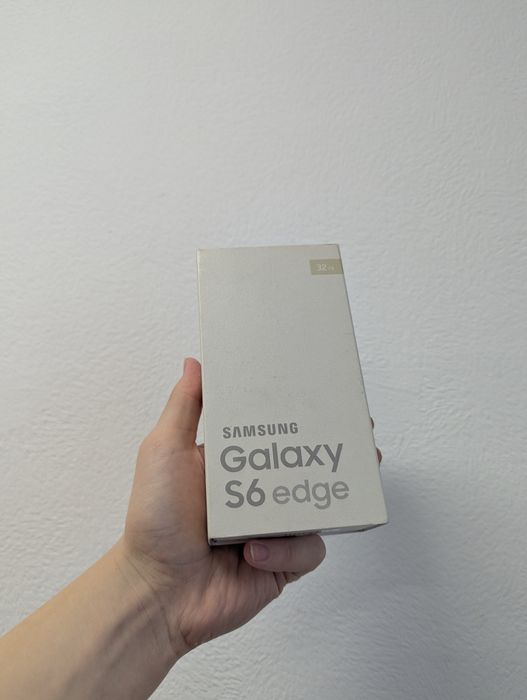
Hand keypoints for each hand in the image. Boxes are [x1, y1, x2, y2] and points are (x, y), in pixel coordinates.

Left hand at [121, 357, 381, 657]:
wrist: (157, 591)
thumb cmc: (155, 521)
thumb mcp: (164, 451)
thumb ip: (186, 406)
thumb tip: (195, 362)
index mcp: (238, 462)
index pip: (280, 431)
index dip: (305, 416)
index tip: (329, 398)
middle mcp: (259, 492)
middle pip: (309, 466)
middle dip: (336, 454)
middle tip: (358, 441)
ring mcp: (273, 527)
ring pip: (318, 507)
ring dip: (311, 504)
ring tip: (295, 504)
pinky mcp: (282, 562)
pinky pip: (309, 549)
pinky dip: (284, 549)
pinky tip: (252, 552)